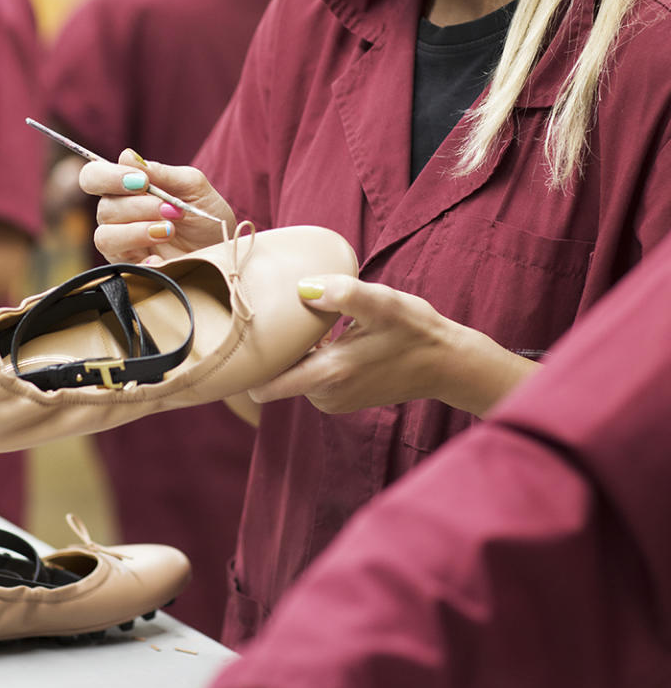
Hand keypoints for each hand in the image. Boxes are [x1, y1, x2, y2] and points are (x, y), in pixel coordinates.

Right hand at [79, 150, 234, 263]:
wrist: (223, 250)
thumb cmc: (206, 216)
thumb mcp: (193, 187)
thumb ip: (162, 172)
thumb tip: (127, 156)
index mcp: (126, 190)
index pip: (94, 177)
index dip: (110, 176)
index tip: (143, 181)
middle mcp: (118, 216)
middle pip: (104, 208)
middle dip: (138, 207)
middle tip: (170, 210)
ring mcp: (122, 244)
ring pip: (105, 236)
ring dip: (138, 231)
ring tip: (169, 231)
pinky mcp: (130, 269)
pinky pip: (121, 265)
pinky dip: (144, 260)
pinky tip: (162, 258)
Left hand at [250, 276, 539, 416]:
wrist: (448, 363)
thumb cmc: (415, 330)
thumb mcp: (383, 303)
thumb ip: (344, 294)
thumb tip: (304, 287)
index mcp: (329, 374)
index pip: (266, 387)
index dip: (247, 367)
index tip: (238, 341)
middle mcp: (327, 395)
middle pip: (278, 376)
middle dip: (273, 351)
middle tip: (269, 317)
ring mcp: (335, 400)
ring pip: (296, 375)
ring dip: (297, 353)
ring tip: (302, 323)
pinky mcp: (345, 398)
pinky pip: (314, 377)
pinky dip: (314, 359)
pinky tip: (326, 336)